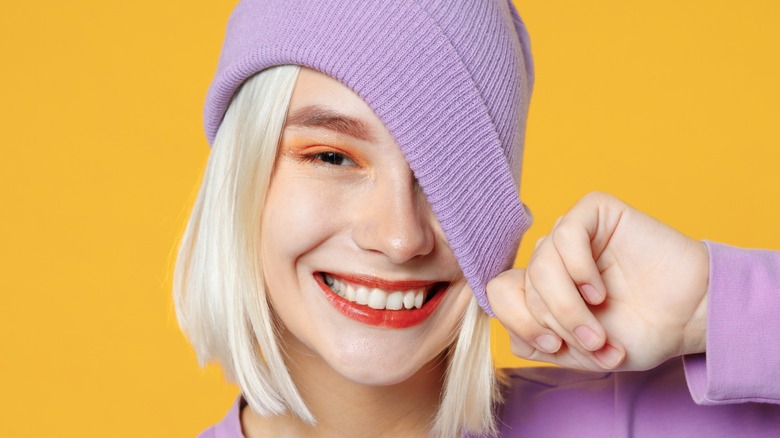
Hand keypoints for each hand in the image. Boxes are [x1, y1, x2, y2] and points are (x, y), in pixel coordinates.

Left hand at [487, 192, 709, 370]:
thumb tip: (512, 335)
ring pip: (541, 263)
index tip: (552, 345)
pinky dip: (579, 269)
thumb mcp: (580, 352)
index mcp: (541, 287)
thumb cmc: (638, 332)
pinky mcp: (594, 212)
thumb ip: (541, 344)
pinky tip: (599, 290)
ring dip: (568, 305)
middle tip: (593, 342)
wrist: (689, 317)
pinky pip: (565, 234)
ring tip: (598, 325)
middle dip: (557, 321)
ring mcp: (570, 234)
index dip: (518, 321)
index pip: (500, 292)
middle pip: (524, 285)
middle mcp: (551, 258)